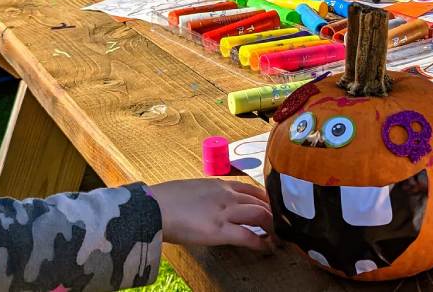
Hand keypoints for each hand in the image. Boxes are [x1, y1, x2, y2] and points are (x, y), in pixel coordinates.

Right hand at [147, 179, 272, 250]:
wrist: (152, 207)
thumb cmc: (164, 199)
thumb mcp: (191, 189)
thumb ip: (206, 194)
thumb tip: (209, 203)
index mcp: (218, 184)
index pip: (251, 189)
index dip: (265, 200)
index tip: (272, 208)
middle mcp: (226, 195)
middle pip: (261, 201)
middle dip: (274, 214)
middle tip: (281, 226)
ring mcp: (224, 212)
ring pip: (260, 215)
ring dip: (272, 228)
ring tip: (277, 238)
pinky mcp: (219, 230)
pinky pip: (248, 236)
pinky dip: (261, 243)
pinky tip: (265, 249)